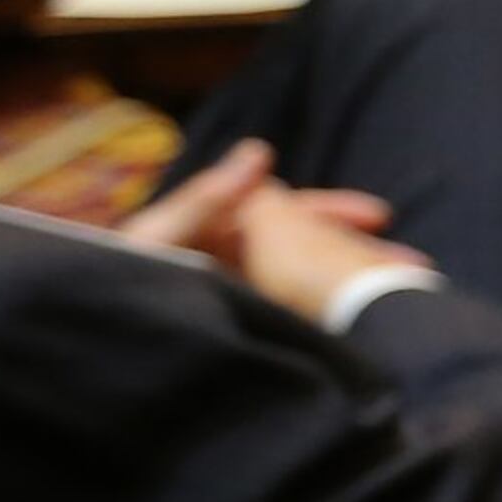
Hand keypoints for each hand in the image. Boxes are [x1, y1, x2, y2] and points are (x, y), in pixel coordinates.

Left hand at [119, 139, 423, 322]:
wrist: (92, 348)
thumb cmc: (114, 292)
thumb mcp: (159, 241)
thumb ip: (206, 200)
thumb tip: (261, 153)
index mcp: (210, 232)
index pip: (281, 211)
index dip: (328, 211)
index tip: (378, 215)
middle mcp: (226, 263)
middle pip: (300, 247)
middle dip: (353, 252)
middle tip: (409, 264)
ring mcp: (233, 299)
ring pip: (302, 283)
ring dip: (347, 284)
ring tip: (400, 299)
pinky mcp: (237, 331)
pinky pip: (290, 316)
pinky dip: (325, 316)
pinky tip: (360, 329)